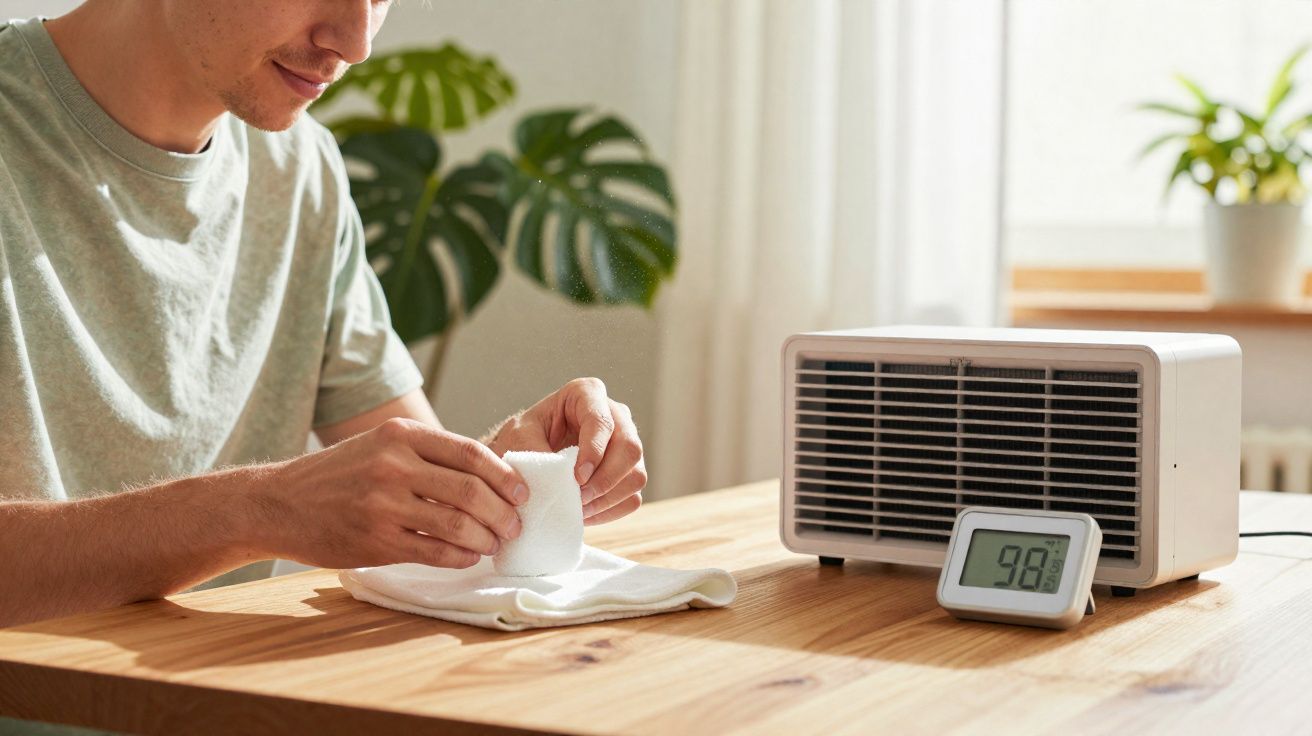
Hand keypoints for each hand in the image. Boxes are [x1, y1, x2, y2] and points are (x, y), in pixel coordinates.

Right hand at [256, 418, 528, 569]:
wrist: (277, 503)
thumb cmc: (339, 474)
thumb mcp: (381, 445)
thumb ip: (428, 454)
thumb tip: (490, 475)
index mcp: (401, 434)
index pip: (470, 453)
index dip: (505, 476)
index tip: (522, 493)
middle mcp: (394, 465)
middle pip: (470, 491)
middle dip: (502, 512)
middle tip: (514, 525)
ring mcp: (383, 504)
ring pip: (457, 525)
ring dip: (485, 538)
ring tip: (494, 543)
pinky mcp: (376, 540)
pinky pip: (434, 552)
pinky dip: (460, 557)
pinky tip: (468, 557)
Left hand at [487, 378, 644, 525]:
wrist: (527, 453)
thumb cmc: (524, 437)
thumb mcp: (519, 437)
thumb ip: (535, 452)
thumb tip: (562, 481)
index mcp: (587, 394)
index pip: (602, 422)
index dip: (593, 452)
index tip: (577, 477)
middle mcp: (616, 415)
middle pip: (630, 448)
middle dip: (605, 480)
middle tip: (578, 499)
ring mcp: (627, 444)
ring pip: (636, 475)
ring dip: (608, 498)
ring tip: (578, 508)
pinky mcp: (629, 472)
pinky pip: (633, 497)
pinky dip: (610, 510)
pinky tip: (585, 512)